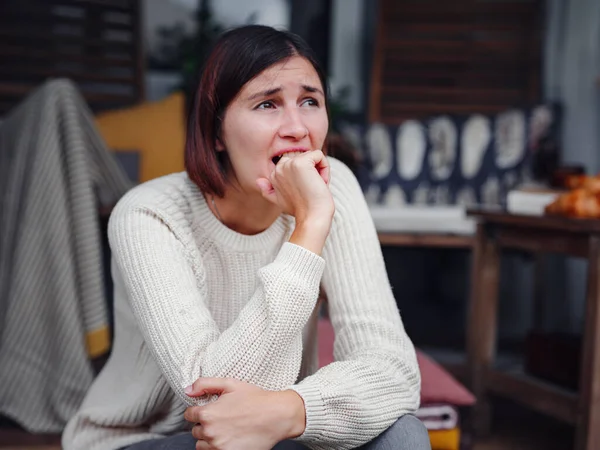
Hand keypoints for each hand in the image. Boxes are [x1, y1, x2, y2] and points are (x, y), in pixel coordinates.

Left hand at [184, 378, 305, 449]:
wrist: (277, 416)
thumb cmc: (255, 399)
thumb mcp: (230, 384)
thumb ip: (205, 384)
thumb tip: (187, 390)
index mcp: (207, 414)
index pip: (189, 414)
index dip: (198, 410)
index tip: (210, 409)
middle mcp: (210, 432)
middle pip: (195, 431)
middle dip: (205, 424)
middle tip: (222, 418)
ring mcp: (218, 447)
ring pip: (202, 445)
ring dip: (209, 438)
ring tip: (226, 430)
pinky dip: (217, 448)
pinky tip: (230, 439)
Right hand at [256, 150, 334, 224]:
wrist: (311, 218)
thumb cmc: (301, 211)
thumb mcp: (280, 200)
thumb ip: (269, 190)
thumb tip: (258, 181)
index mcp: (273, 175)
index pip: (294, 163)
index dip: (304, 176)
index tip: (304, 191)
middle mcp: (278, 168)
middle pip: (304, 158)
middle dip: (313, 171)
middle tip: (311, 189)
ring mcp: (289, 164)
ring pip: (312, 156)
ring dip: (320, 171)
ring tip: (315, 187)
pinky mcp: (302, 162)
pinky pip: (319, 155)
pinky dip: (326, 168)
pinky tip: (321, 182)